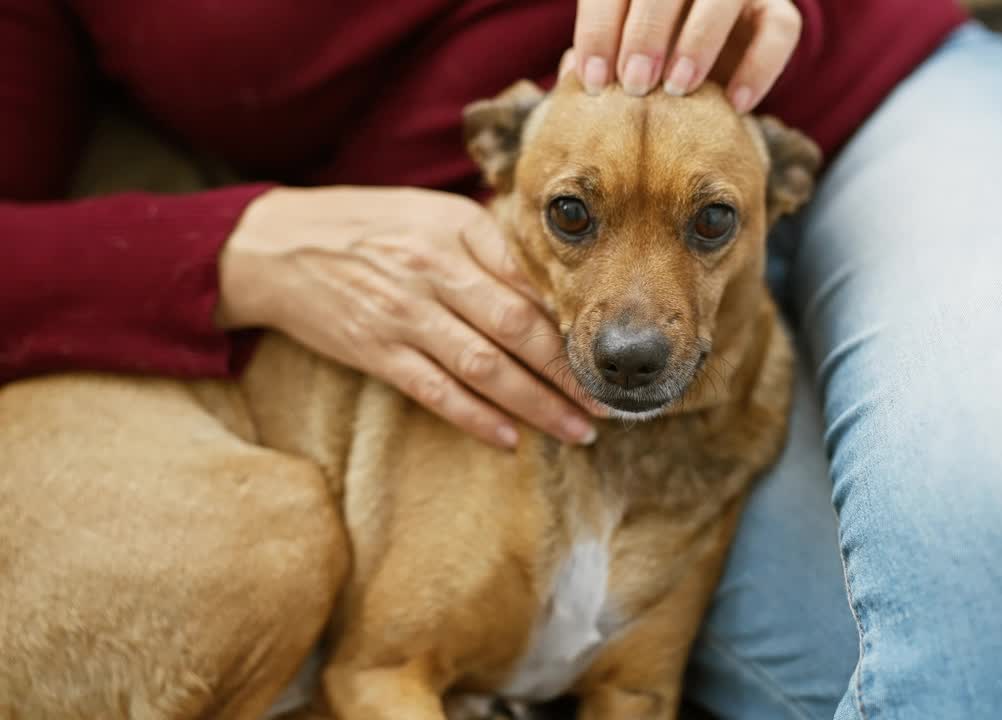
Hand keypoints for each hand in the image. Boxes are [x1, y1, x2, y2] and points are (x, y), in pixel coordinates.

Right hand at [215, 186, 601, 449]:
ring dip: (537, 405)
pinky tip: (510, 440)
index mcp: (456, 229)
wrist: (272, 246)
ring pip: (484, 367)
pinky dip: (475, 419)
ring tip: (578, 430)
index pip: (530, 279)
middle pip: (518, 328)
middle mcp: (433, 270)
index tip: (610, 348)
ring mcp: (402, 314)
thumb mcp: (432, 215)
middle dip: (570, 371)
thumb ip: (491, 246)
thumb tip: (554, 288)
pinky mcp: (374, 350)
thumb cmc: (369, 227)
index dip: (575, 319)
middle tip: (610, 402)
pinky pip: (435, 392)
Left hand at [571, 0, 801, 111]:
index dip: (600, 29)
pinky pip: (779, 29)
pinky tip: (735, 104)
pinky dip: (759, 67)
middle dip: (647, 31)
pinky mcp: (777, 11)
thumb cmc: (651, 64)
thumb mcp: (622, 56)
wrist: (715, 67)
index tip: (593, 80)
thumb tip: (574, 73)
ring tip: (678, 87)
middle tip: (635, 83)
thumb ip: (601, 58)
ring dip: (699, 40)